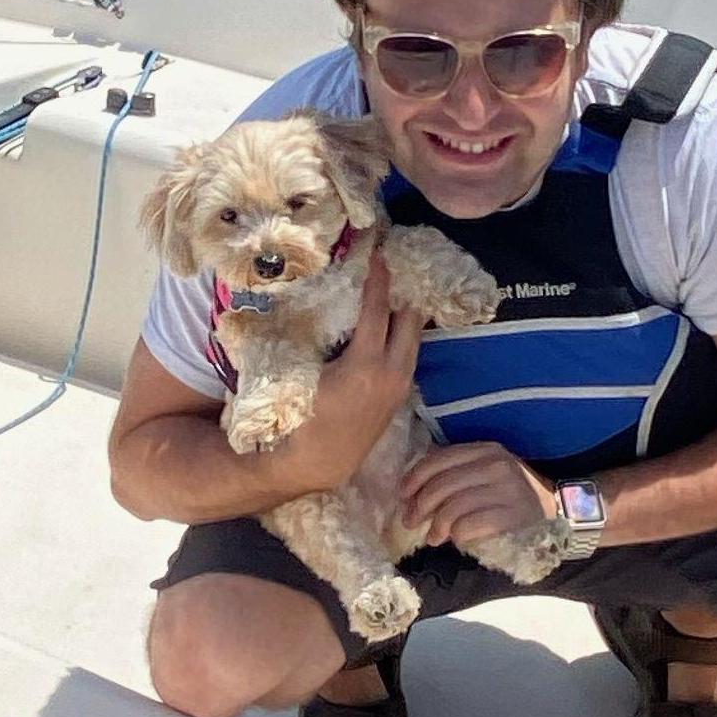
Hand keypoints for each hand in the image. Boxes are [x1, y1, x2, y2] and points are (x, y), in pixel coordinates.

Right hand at [269, 255, 421, 497]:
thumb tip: (316, 303)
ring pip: (413, 339)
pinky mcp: (401, 396)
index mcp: (368, 364)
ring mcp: (401, 386)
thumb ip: (317, 337)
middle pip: (410, 320)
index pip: (378, 310)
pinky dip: (402, 337)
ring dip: (404, 316)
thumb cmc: (303, 415)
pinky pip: (408, 356)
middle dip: (403, 294)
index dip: (378, 280)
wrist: (320, 461)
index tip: (380, 256)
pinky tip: (390, 328)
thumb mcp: (304, 371)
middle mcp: (393, 372)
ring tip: (394, 295)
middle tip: (394, 272)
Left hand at [402, 440, 557, 553]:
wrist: (557, 509)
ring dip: (436, 527)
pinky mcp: (511, 516)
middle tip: (411, 522)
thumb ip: (456, 471)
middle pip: (441, 485)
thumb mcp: (486, 472)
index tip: (403, 495)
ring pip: (452, 508)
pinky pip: (468, 526)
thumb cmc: (511, 494)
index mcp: (485, 450)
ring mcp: (506, 490)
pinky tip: (457, 539)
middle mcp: (496, 465)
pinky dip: (457, 535)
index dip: (414, 477)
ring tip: (433, 537)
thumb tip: (413, 484)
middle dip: (420, 506)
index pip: (439, 459)